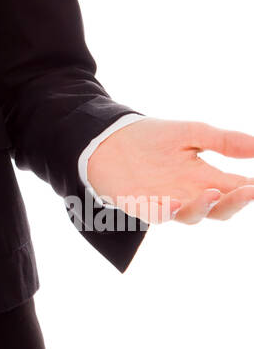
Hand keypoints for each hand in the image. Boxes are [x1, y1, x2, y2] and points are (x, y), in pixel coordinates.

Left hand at [87, 118, 253, 222]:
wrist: (108, 139)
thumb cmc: (151, 138)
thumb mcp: (192, 133)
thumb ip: (224, 142)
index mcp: (204, 177)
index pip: (236, 188)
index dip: (251, 190)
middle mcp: (190, 195)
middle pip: (220, 208)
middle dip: (236, 201)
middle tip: (249, 191)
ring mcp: (167, 203)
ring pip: (192, 215)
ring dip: (204, 207)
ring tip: (213, 193)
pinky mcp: (141, 206)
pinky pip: (157, 215)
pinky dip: (167, 212)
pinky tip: (175, 204)